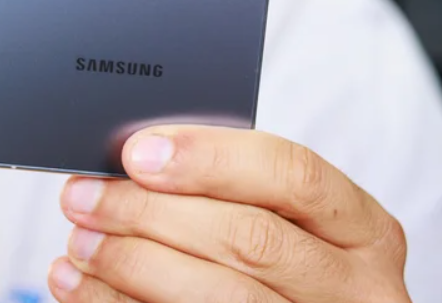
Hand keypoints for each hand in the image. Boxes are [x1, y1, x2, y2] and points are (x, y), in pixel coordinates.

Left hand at [51, 126, 408, 302]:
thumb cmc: (282, 258)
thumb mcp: (285, 218)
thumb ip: (232, 186)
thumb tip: (139, 154)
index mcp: (362, 229)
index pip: (292, 174)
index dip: (211, 159)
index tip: (137, 153)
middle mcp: (355, 287)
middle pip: (250, 237)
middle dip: (152, 212)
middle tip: (84, 197)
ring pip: (222, 295)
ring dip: (132, 263)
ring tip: (79, 241)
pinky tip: (79, 283)